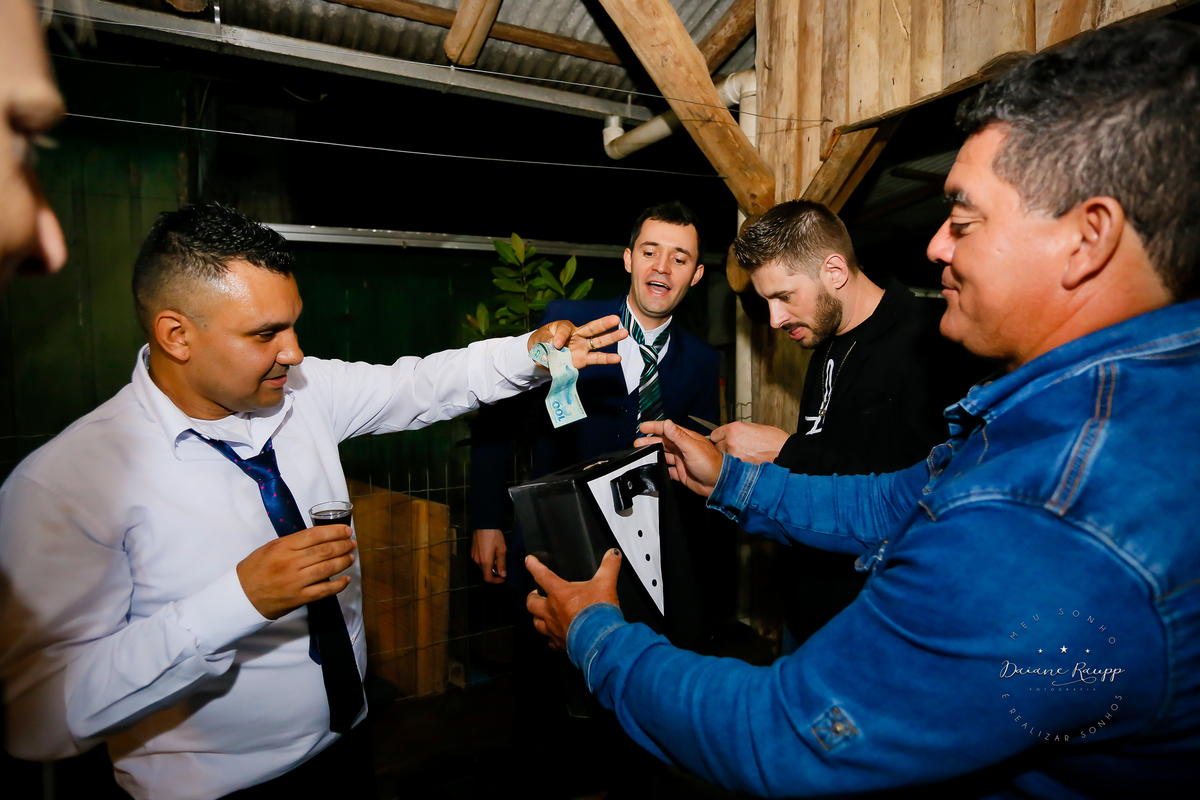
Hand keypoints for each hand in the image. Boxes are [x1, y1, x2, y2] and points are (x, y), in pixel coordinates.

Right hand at [237, 525, 356, 619]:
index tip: (346, 530)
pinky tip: (346, 579)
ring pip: (327, 568)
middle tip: (352, 543)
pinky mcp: (298, 598)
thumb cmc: (255, 569)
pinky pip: (323, 590)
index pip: (315, 535)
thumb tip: (318, 538)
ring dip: (343, 561)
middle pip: (324, 551)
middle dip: (343, 545)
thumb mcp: (270, 548)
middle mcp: (290, 563)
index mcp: (282, 547)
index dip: (334, 531)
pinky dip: (338, 585)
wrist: (241, 596)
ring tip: (351, 557)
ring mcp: (295, 581)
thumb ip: (292, 543)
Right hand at [471, 529, 506, 583]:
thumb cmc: (494, 536)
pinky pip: (480, 560)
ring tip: (498, 557)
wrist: (484, 524)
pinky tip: (492, 552)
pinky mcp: (473, 551)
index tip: (503, 578)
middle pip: (485, 572)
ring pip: (483, 566)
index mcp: (485, 562)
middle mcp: (477, 561)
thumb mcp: (501, 550)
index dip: (496, 581)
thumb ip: (502, 564)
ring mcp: (474, 556)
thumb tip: (503, 575)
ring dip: (490, 566)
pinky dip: (486, 561)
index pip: (488, 578)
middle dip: (494, 572)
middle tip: (503, 565)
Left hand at [526, 549, 621, 651]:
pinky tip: (555, 636)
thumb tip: (613, 554)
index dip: (534, 566)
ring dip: (537, 617)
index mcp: (559, 593)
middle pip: (531, 603)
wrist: (599, 639)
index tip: (528, 561)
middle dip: (532, 597)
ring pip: (537, 622)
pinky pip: (550, 641)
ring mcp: (553, 628)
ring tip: (541, 615)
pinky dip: (551, 638)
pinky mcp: (559, 643)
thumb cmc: (598, 611)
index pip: (542, 575)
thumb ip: (609, 566)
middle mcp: (551, 610)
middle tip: (535, 594)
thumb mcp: (606, 584)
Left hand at [527, 314, 627, 369]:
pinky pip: (596, 359)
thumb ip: (548, 340)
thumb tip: (556, 346)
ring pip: (599, 341)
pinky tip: (618, 358)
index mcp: (565, 327)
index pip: (565, 329)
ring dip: (611, 338)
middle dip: (604, 323)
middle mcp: (577, 335)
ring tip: (624, 333)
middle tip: (616, 319)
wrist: (541, 357)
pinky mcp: (583, 360)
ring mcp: (582, 347)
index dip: (560, 336)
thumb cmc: (541, 342)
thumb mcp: (540, 338)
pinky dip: (607, 359)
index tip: (554, 345)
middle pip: (592, 328)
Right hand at [634, 419, 723, 496]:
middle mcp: (683, 448)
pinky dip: (660, 469)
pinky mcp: (681, 473)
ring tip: (640, 455)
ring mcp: (682, 460)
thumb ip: (678, 436)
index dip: (655, 427)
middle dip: (649, 442)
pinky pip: (667, 470)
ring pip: (663, 455)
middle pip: (663, 442)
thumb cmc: (711, 463)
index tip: (643, 427)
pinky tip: (653, 469)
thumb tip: (667, 423)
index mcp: (686, 439)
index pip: (667, 429)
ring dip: (652, 454)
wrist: (719, 483)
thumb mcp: (692, 447)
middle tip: (637, 443)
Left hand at [710, 422, 788, 463]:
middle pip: (716, 447)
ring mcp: (734, 456)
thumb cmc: (774, 440)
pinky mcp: (739, 468)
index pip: (715, 435)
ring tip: (741, 458)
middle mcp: (731, 441)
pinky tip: (745, 464)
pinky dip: (735, 467)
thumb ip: (738, 431)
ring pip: (722, 459)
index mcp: (734, 429)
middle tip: (734, 450)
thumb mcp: (754, 427)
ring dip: (728, 459)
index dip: (720, 438)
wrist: (785, 453)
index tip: (722, 441)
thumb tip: (729, 435)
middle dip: (723, 449)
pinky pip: (731, 467)